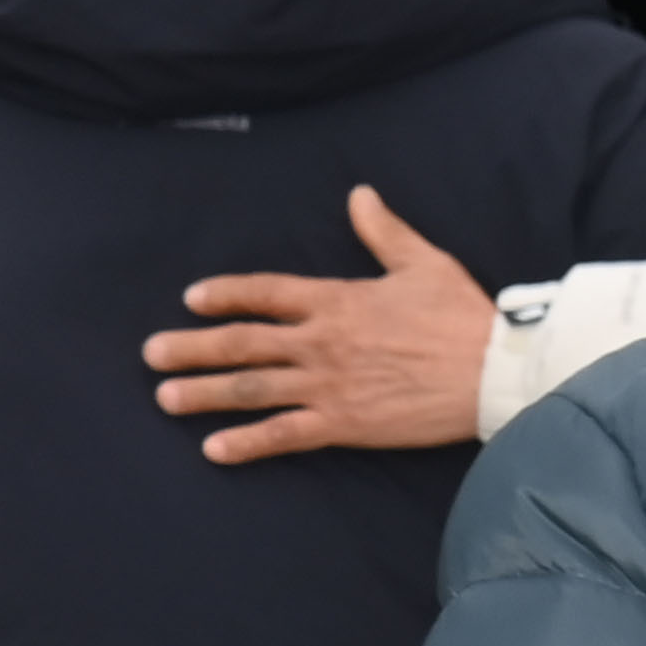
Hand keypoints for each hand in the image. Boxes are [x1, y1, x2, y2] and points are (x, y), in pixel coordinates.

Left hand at [144, 187, 489, 462]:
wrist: (494, 370)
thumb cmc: (462, 315)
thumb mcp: (424, 262)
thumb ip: (383, 232)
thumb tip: (360, 195)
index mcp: (337, 300)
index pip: (265, 294)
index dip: (225, 295)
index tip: (191, 299)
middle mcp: (321, 342)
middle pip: (242, 343)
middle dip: (192, 348)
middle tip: (151, 354)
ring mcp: (327, 385)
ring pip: (251, 388)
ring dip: (203, 393)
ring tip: (164, 397)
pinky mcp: (343, 423)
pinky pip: (283, 434)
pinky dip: (246, 443)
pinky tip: (212, 450)